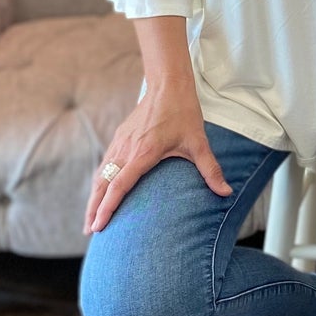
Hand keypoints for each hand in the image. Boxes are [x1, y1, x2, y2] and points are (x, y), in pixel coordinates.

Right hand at [84, 83, 231, 232]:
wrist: (168, 84)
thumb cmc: (183, 112)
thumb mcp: (199, 142)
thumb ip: (211, 170)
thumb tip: (226, 192)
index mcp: (143, 153)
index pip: (120, 185)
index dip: (108, 206)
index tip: (98, 225)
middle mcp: (127, 149)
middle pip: (103, 184)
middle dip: (93, 208)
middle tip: (89, 231)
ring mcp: (121, 143)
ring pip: (101, 174)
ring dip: (94, 197)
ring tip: (90, 219)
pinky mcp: (120, 137)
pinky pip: (105, 163)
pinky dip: (99, 181)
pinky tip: (100, 192)